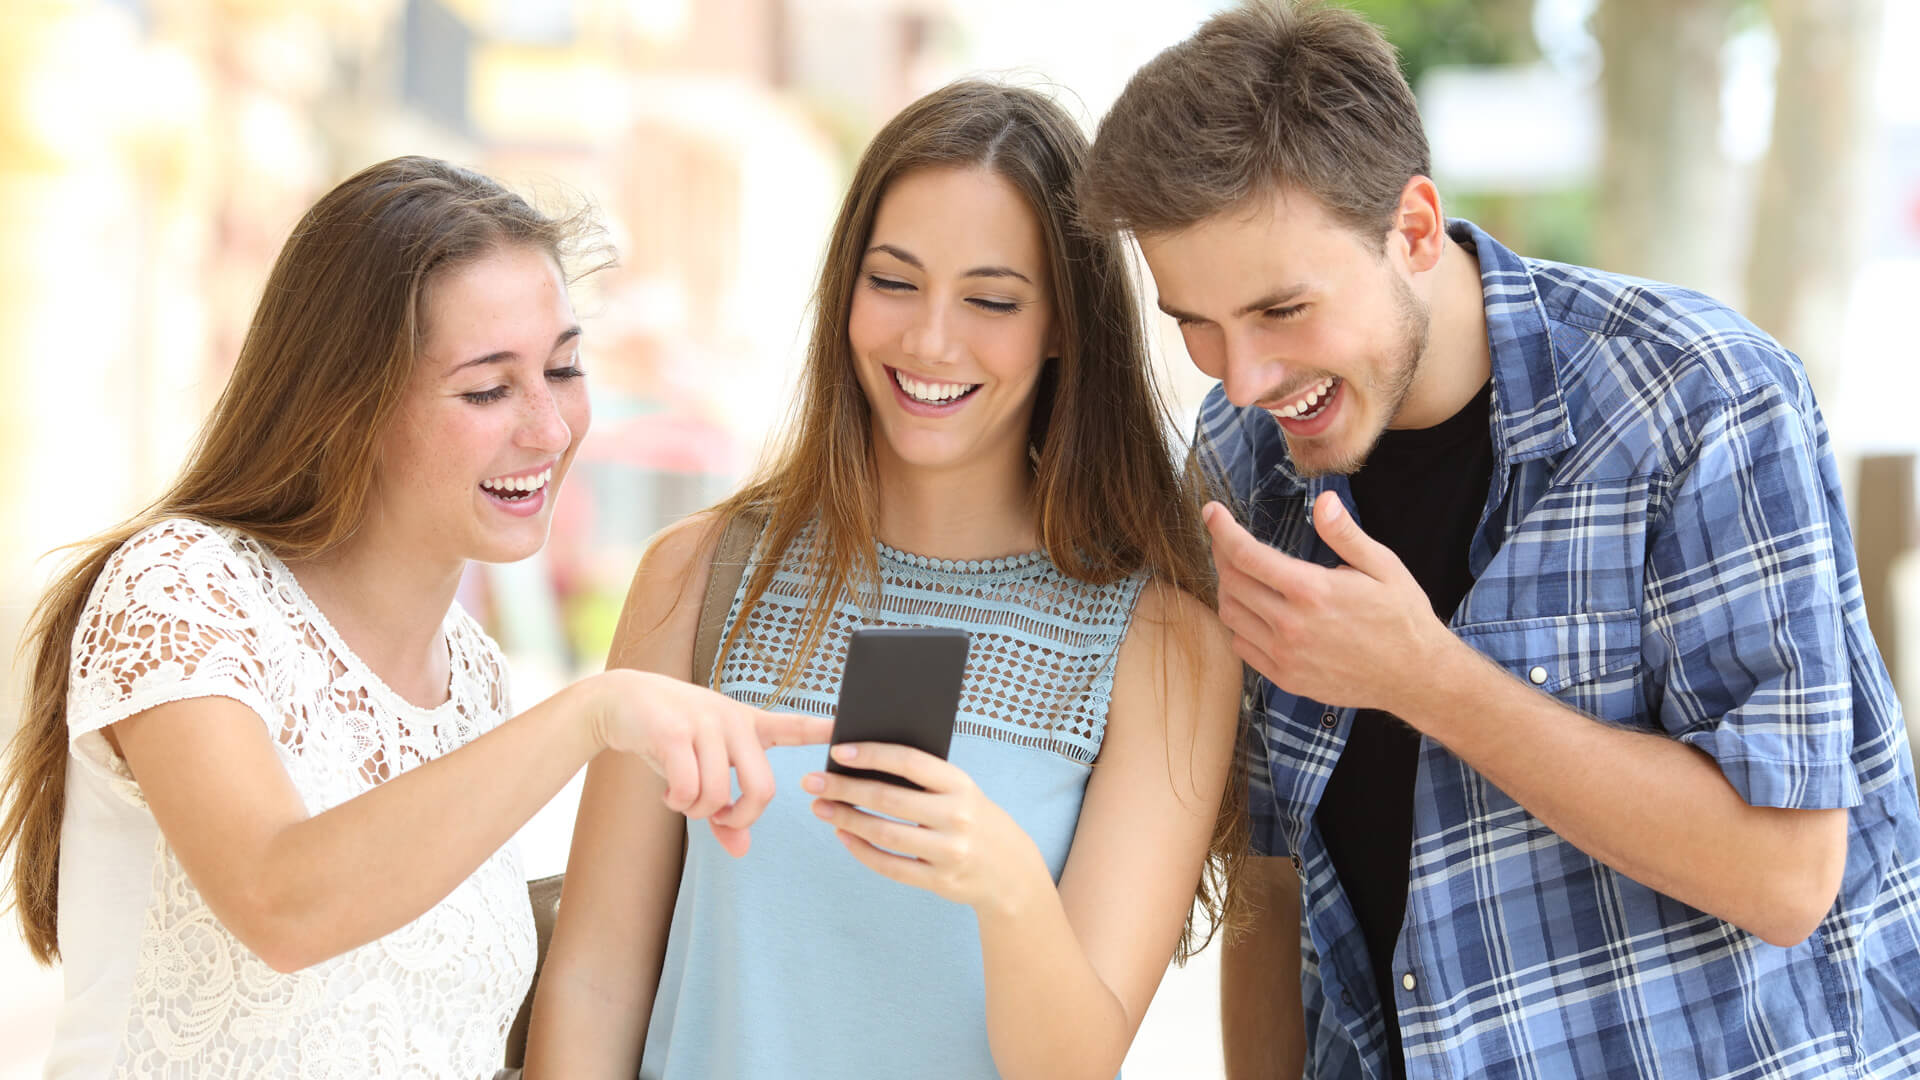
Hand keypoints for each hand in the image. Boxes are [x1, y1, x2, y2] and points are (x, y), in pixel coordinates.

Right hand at [589, 669, 833, 856]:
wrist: (618, 702)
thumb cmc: (667, 738)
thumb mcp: (701, 769)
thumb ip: (723, 811)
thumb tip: (741, 851)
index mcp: (747, 724)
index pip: (794, 726)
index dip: (822, 730)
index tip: (848, 728)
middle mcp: (732, 721)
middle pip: (763, 788)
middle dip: (742, 818)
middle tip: (719, 818)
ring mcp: (705, 724)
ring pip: (720, 795)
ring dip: (698, 811)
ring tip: (680, 798)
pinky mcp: (675, 732)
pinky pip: (689, 789)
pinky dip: (677, 803)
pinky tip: (667, 792)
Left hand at [800, 743, 1049, 914]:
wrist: (1012, 873)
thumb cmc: (975, 821)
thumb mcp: (962, 793)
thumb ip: (924, 781)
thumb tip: (864, 765)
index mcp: (962, 785)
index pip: (910, 761)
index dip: (871, 754)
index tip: (836, 751)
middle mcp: (958, 817)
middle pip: (889, 798)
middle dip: (845, 789)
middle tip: (812, 782)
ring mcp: (950, 852)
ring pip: (885, 834)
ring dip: (847, 820)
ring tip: (820, 808)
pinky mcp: (941, 881)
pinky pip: (891, 866)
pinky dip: (862, 851)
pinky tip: (843, 837)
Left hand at [1202, 493, 1452, 715]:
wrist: (1415, 677)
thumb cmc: (1402, 618)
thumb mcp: (1384, 567)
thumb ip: (1346, 534)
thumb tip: (1323, 501)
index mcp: (1312, 591)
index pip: (1246, 555)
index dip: (1222, 530)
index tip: (1212, 512)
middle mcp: (1291, 625)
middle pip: (1231, 582)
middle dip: (1222, 553)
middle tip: (1227, 539)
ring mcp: (1285, 656)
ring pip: (1231, 615)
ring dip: (1228, 589)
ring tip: (1240, 572)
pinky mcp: (1286, 678)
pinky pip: (1243, 646)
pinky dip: (1239, 623)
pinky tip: (1255, 610)